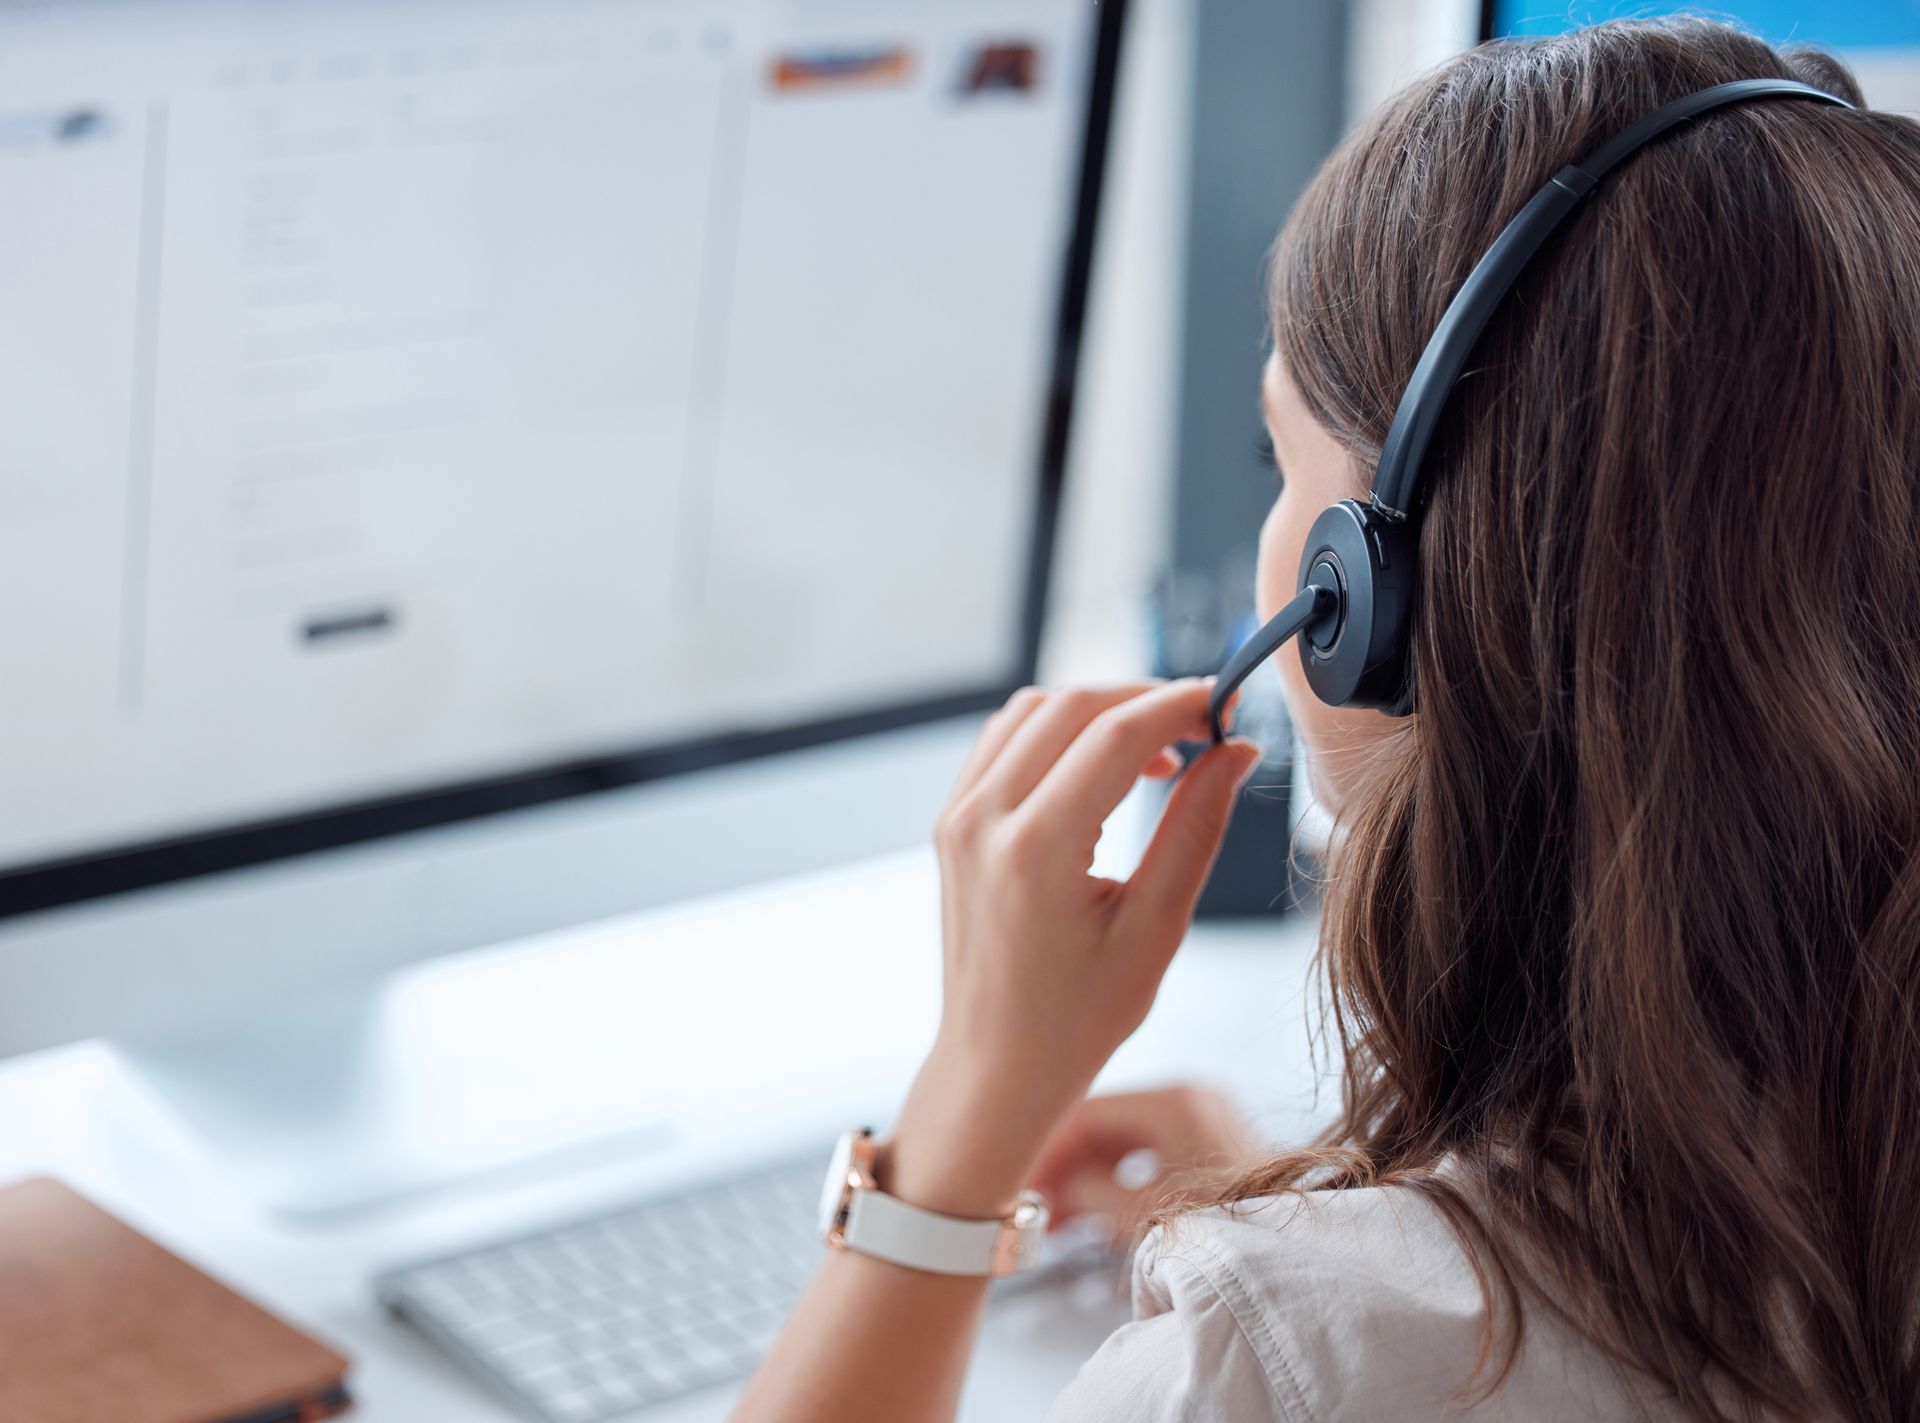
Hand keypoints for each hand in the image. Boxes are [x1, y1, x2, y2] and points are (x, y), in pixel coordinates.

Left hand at [881, 681, 1261, 1218]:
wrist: (997, 1066)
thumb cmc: (1079, 1016)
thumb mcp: (1156, 928)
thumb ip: (1197, 828)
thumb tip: (1237, 752)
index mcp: (1036, 849)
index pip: (1117, 733)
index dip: (1182, 705)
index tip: (1229, 706)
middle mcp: (984, 820)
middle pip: (1071, 706)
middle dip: (1145, 698)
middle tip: (1204, 726)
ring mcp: (959, 818)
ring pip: (1032, 711)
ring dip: (1098, 711)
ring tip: (1159, 755)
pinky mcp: (952, 823)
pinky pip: (1003, 742)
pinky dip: (1058, 734)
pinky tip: (1104, 771)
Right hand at [1028, 1086, 1260, 1240]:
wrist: (1293, 1263)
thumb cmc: (1225, 1232)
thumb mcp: (1142, 1215)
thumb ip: (1086, 1192)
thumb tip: (1050, 1189)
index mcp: (1177, 1100)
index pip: (1090, 1110)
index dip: (1048, 1147)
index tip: (1019, 1177)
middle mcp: (1192, 1100)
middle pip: (1107, 1125)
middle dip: (1066, 1167)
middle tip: (1033, 1204)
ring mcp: (1205, 1123)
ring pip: (1125, 1144)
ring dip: (1088, 1180)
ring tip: (1056, 1221)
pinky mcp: (1213, 1150)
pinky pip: (1150, 1158)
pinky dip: (1119, 1185)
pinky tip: (1091, 1217)